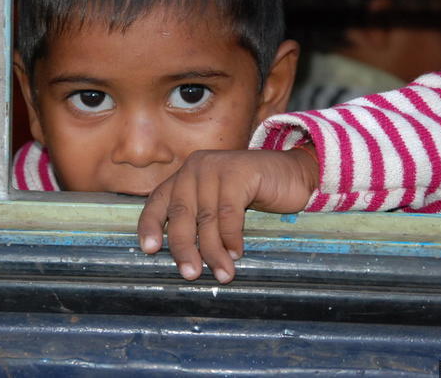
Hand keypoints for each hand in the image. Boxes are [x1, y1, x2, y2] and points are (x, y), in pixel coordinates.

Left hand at [136, 147, 318, 283]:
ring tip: (223, 274)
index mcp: (184, 177)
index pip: (158, 201)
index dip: (150, 226)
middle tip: (191, 274)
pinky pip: (230, 212)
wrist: (291, 174)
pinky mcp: (239, 171)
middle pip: (181, 214)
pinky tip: (236, 253)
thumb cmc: (253, 194)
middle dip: (184, 248)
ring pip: (207, 218)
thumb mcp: (219, 205)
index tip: (149, 250)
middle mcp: (194, 168)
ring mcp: (216, 167)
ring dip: (214, 251)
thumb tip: (187, 260)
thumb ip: (200, 221)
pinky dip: (232, 237)